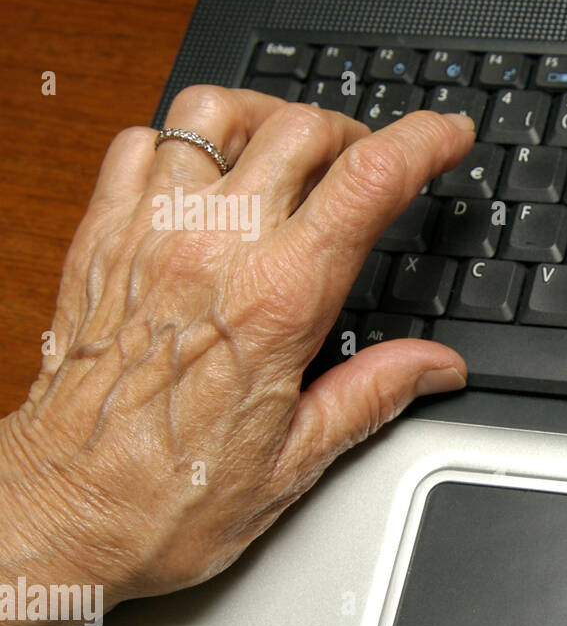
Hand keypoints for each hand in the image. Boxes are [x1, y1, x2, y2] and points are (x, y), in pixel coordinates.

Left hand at [0, 87, 474, 625]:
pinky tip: (206, 181)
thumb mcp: (296, 459)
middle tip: (371, 167)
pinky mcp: (100, 237)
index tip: (449, 134)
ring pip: (215, 111)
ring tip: (289, 155)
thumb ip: (374, 393)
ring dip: (268, 120)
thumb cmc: (164, 498)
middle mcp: (211, 249)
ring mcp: (147, 233)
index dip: (423, 141)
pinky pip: (140, 142)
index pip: (367, 181)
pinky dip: (182, 143)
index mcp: (276, 302)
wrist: (58, 514)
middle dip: (355, 133)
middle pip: (301, 127)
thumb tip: (436, 366)